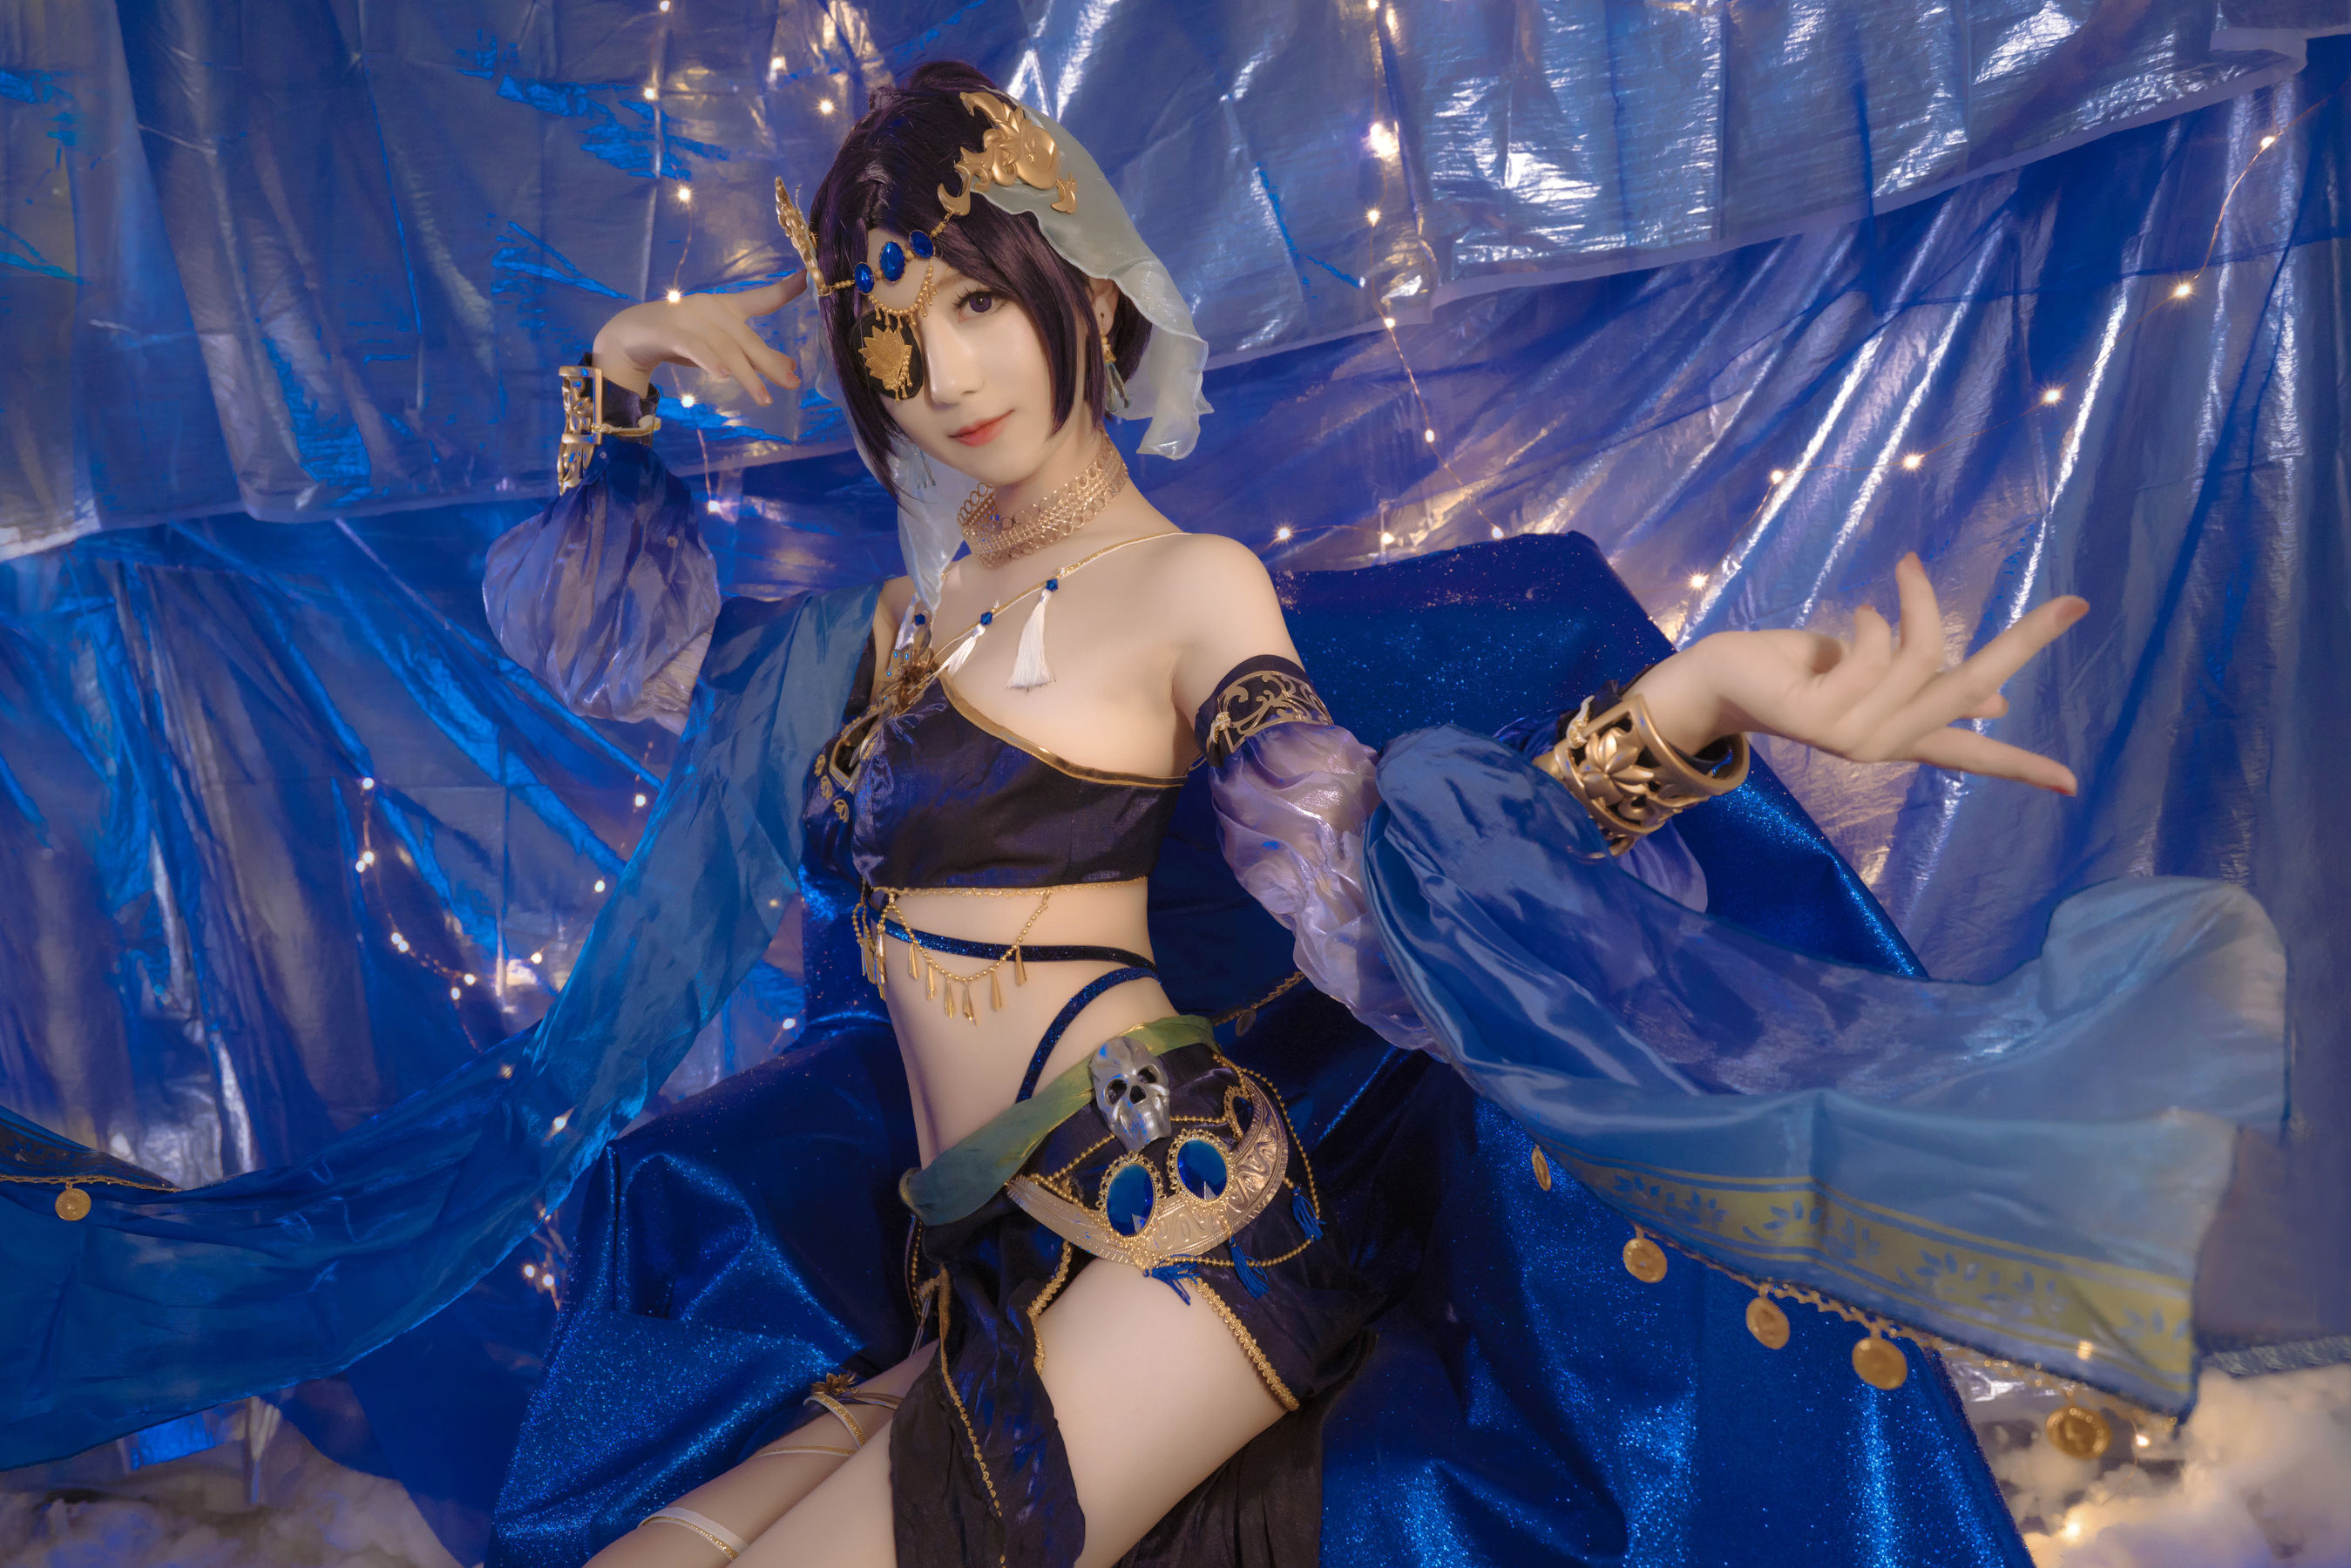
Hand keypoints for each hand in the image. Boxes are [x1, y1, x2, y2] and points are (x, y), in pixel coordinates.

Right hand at [588, 276, 806, 403]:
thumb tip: (790, 366)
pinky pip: (695, 349)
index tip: (806, 279)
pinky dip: (710, 362)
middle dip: (771, 363)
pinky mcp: (670, 333)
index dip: (783, 290)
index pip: (760, 299)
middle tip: (792, 383)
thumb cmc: (682, 339)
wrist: (631, 335)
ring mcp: (690, 319)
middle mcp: (711, 309)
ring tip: (764, 398)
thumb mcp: (720, 347)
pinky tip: (724, 376)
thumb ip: (752, 354)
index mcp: (726, 308)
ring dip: (746, 375)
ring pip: (726, 349)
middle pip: (747, 339)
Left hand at [1629, 554, 2087, 793]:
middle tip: (2073, 605)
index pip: (1972, 757)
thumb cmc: (1799, 668)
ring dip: (1915, 604)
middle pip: (1973, 692)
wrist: (1723, 677)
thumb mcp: (1876, 673)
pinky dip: (1872, 623)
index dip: (2024, 767)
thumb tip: (1997, 704)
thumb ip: (1929, 688)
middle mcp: (1881, 745)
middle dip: (2026, 644)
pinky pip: (1874, 652)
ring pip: (1921, 659)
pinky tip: (1854, 620)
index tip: (2074, 784)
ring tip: (1897, 582)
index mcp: (1899, 736)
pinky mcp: (1820, 718)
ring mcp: (1851, 737)